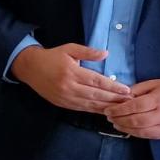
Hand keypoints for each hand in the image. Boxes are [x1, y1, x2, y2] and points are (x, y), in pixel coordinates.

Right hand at [10, 43, 130, 113]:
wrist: (30, 68)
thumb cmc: (52, 56)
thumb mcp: (69, 48)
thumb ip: (88, 51)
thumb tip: (106, 54)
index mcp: (71, 72)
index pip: (96, 81)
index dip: (112, 86)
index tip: (126, 90)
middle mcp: (68, 86)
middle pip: (95, 95)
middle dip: (114, 99)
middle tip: (129, 101)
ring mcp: (64, 97)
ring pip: (89, 104)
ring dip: (107, 107)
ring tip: (121, 108)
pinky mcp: (62, 104)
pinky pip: (81, 109)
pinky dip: (94, 110)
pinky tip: (105, 111)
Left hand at [103, 78, 159, 139]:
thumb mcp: (157, 83)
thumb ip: (138, 90)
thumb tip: (121, 97)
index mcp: (159, 100)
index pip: (132, 107)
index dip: (117, 110)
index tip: (107, 109)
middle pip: (134, 121)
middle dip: (119, 120)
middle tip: (109, 117)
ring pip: (141, 131)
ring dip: (125, 128)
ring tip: (116, 124)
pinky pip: (149, 136)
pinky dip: (137, 133)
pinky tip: (129, 129)